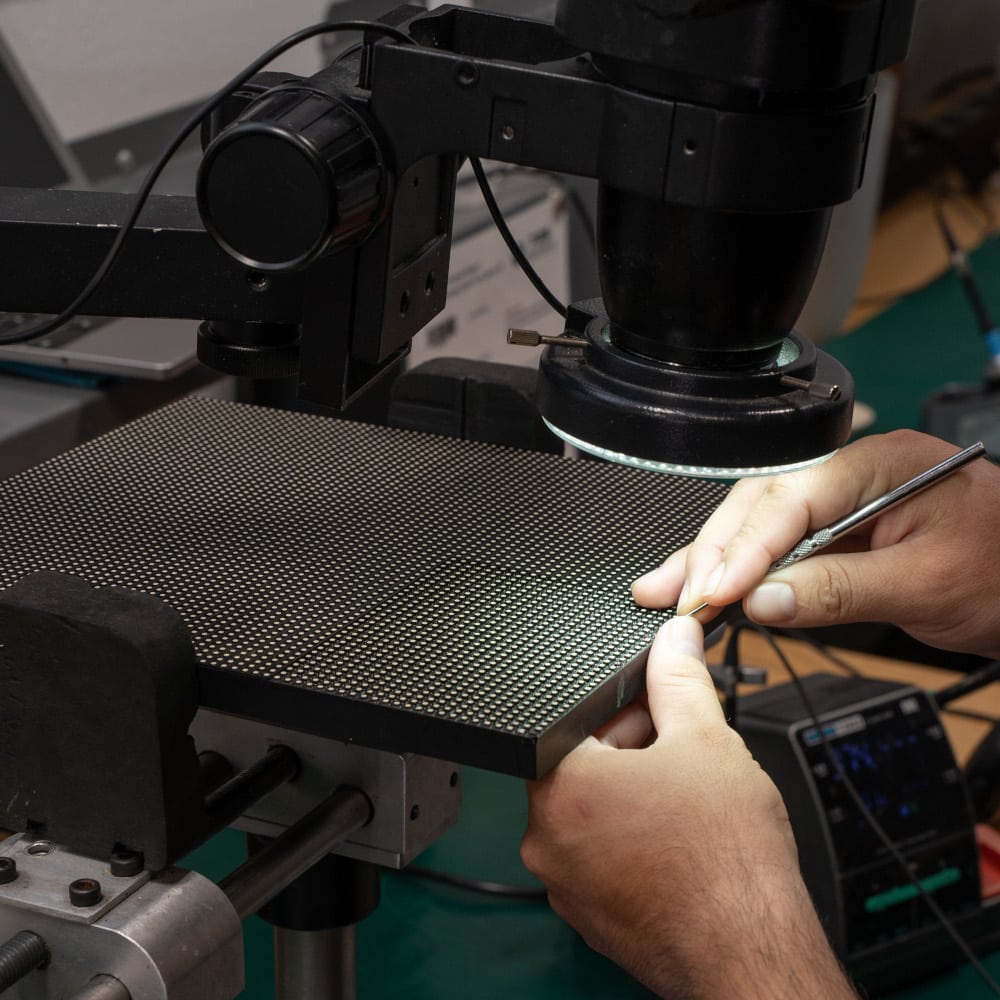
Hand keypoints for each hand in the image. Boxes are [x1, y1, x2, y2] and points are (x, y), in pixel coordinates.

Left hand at [521, 617, 853, 998]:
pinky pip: (602, 857)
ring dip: (635, 795)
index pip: (577, 719)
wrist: (752, 953)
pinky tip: (678, 841)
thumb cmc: (725, 862)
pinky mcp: (589, 915)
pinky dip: (633, 841)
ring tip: (688, 802)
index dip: (624, 706)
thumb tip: (673, 638)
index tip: (657, 707)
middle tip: (683, 753)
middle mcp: (546, 840)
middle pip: (584, 766)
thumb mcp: (705, 739)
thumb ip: (679, 676)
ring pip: (595, 813)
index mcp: (560, 787)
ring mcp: (565, 884)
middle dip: (633, 749)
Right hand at [632, 430, 999, 659]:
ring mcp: (840, 504)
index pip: (792, 498)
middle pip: (760, 505)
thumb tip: (766, 601)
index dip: (747, 547)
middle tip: (677, 595)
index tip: (716, 592)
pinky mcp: (835, 533)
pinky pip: (777, 548)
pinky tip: (709, 589)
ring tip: (665, 590)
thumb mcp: (929, 583)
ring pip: (757, 525)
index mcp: (879, 463)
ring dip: (711, 561)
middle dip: (712, 551)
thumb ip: (842, 589)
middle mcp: (851, 475)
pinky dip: (741, 573)